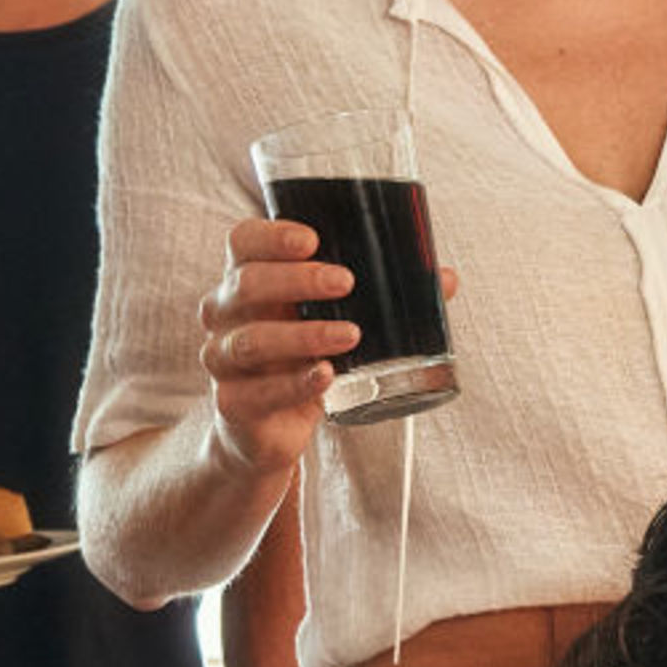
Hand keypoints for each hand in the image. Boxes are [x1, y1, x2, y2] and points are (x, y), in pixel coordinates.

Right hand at [200, 218, 360, 476]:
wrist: (267, 430)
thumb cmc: (300, 358)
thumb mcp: (333, 321)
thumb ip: (381, 297)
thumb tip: (444, 278)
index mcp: (246, 280)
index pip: (242, 242)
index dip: (271, 235)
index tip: (313, 239)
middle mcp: (224, 314)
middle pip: (246, 284)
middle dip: (298, 280)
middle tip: (346, 282)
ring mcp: (222, 360)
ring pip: (251, 340)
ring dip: (304, 334)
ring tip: (351, 335)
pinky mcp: (232, 403)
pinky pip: (259, 392)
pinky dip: (296, 383)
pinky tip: (327, 376)